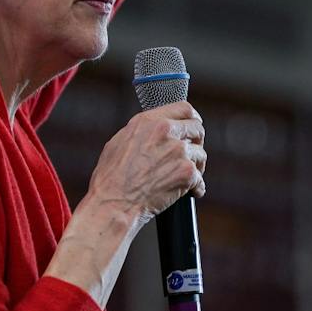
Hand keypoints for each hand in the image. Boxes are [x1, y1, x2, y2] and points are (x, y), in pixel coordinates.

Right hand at [87, 101, 206, 221]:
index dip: (191, 119)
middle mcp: (166, 131)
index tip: (192, 128)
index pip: (184, 108)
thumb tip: (156, 131)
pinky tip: (187, 192)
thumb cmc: (111, 177)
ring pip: (200, 155)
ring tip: (183, 178)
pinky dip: (195, 188)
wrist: (114, 202)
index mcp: (149, 120)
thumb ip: (143, 131)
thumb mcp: (120, 141)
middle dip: (196, 142)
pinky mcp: (186, 173)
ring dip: (195, 167)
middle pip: (197, 129)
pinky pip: (200, 180)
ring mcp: (178, 151)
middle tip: (191, 155)